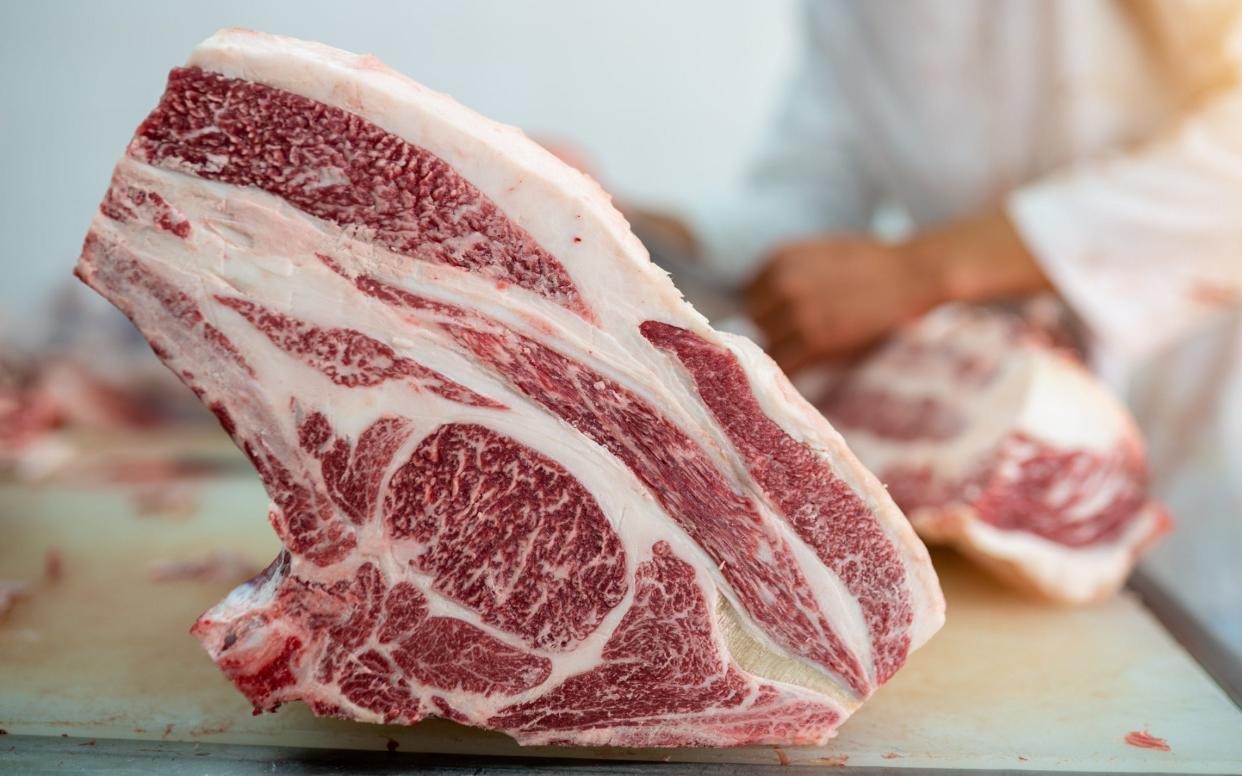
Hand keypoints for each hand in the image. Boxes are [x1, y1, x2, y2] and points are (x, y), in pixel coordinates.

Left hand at [746, 236, 943, 371]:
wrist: (911, 276)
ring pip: (769, 343)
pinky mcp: (815, 341)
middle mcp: (783, 284)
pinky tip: (808, 367)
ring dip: (787, 348)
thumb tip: (762, 298)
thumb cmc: (872, 264)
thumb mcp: (820, 252)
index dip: (768, 306)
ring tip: (813, 347)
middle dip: (775, 326)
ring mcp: (797, 313)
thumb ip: (789, 271)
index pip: (751, 293)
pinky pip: (785, 364)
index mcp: (781, 259)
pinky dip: (792, 369)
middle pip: (757, 319)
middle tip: (804, 332)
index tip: (785, 315)